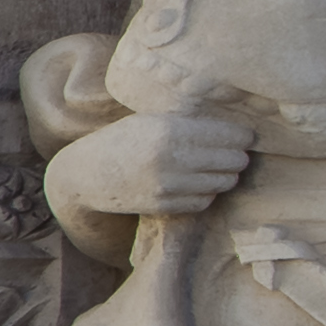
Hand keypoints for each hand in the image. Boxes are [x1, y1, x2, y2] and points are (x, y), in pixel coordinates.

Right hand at [52, 107, 251, 219]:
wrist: (82, 175)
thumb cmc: (120, 141)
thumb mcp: (149, 120)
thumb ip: (188, 122)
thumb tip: (236, 129)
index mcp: (170, 129)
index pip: (232, 135)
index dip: (243, 136)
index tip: (242, 136)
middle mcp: (172, 158)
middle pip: (234, 160)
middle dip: (236, 156)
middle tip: (231, 153)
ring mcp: (168, 185)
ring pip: (224, 182)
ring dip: (224, 176)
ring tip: (213, 168)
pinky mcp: (164, 205)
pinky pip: (204, 201)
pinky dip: (206, 193)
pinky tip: (194, 183)